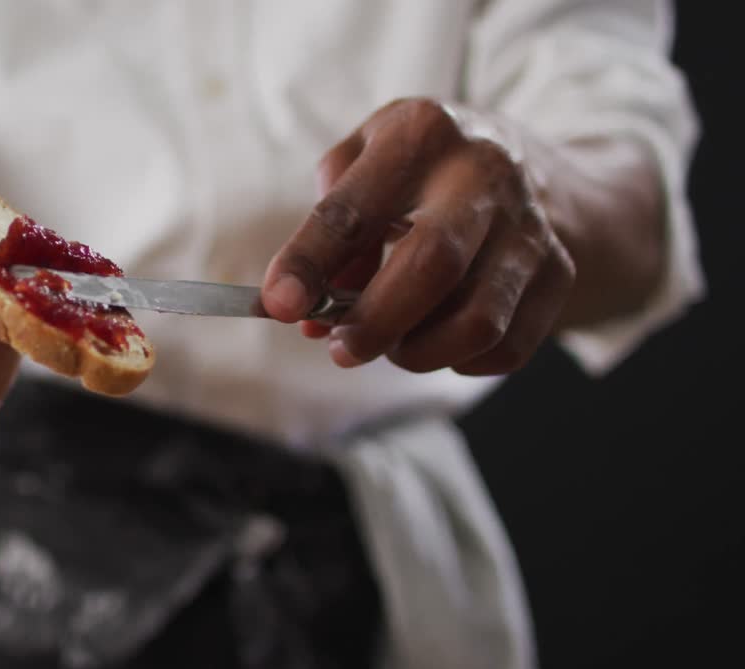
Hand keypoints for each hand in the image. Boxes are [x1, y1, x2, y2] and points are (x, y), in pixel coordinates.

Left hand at [262, 98, 576, 375]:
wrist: (535, 165)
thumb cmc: (423, 169)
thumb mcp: (367, 161)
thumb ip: (328, 228)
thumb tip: (308, 310)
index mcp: (420, 135)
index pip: (352, 209)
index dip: (309, 262)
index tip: (280, 305)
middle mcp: (483, 174)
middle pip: (431, 265)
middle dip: (375, 322)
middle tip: (341, 349)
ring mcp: (529, 225)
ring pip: (478, 321)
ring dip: (419, 352)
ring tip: (392, 345)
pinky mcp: (561, 271)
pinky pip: (507, 346)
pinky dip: (461, 361)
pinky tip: (440, 340)